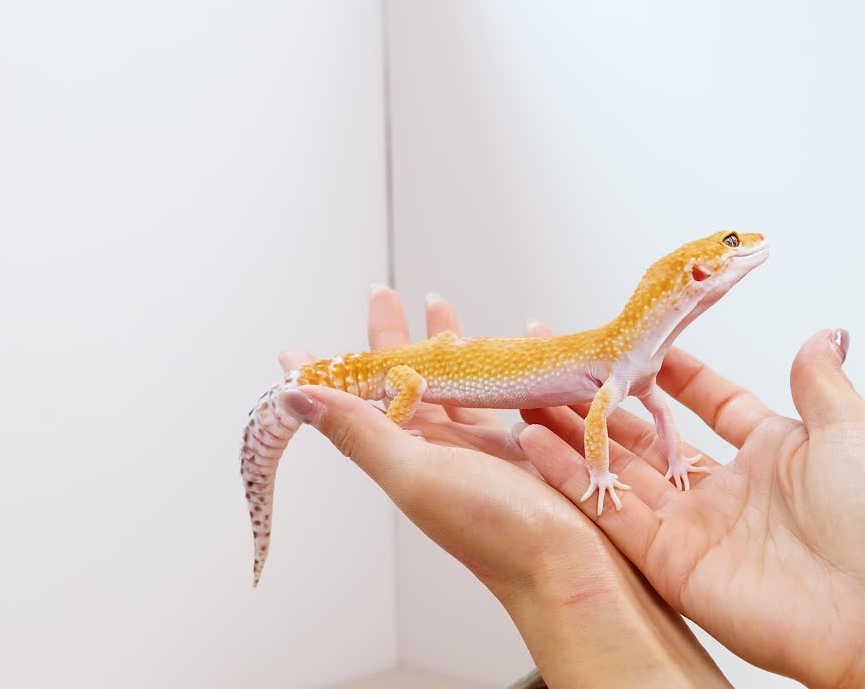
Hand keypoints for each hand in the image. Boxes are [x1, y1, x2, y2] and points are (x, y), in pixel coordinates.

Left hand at [276, 286, 731, 687]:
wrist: (573, 571)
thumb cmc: (495, 532)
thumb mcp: (416, 474)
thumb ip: (358, 431)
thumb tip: (291, 396)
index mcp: (408, 455)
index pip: (355, 405)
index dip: (328, 376)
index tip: (295, 350)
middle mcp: (443, 451)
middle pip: (409, 383)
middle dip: (394, 338)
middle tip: (383, 293)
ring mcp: (488, 448)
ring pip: (461, 384)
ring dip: (450, 346)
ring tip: (443, 306)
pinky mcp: (532, 447)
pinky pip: (517, 393)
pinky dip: (516, 361)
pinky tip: (529, 336)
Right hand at [516, 330, 864, 687]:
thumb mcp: (855, 426)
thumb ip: (820, 380)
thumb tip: (824, 335)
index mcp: (774, 452)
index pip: (711, 404)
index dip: (677, 375)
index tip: (641, 342)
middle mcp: (729, 491)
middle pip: (650, 437)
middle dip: (604, 402)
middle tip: (561, 369)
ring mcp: (695, 528)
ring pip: (618, 471)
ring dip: (572, 434)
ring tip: (527, 396)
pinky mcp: (670, 563)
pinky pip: (609, 512)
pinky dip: (567, 477)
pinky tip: (533, 442)